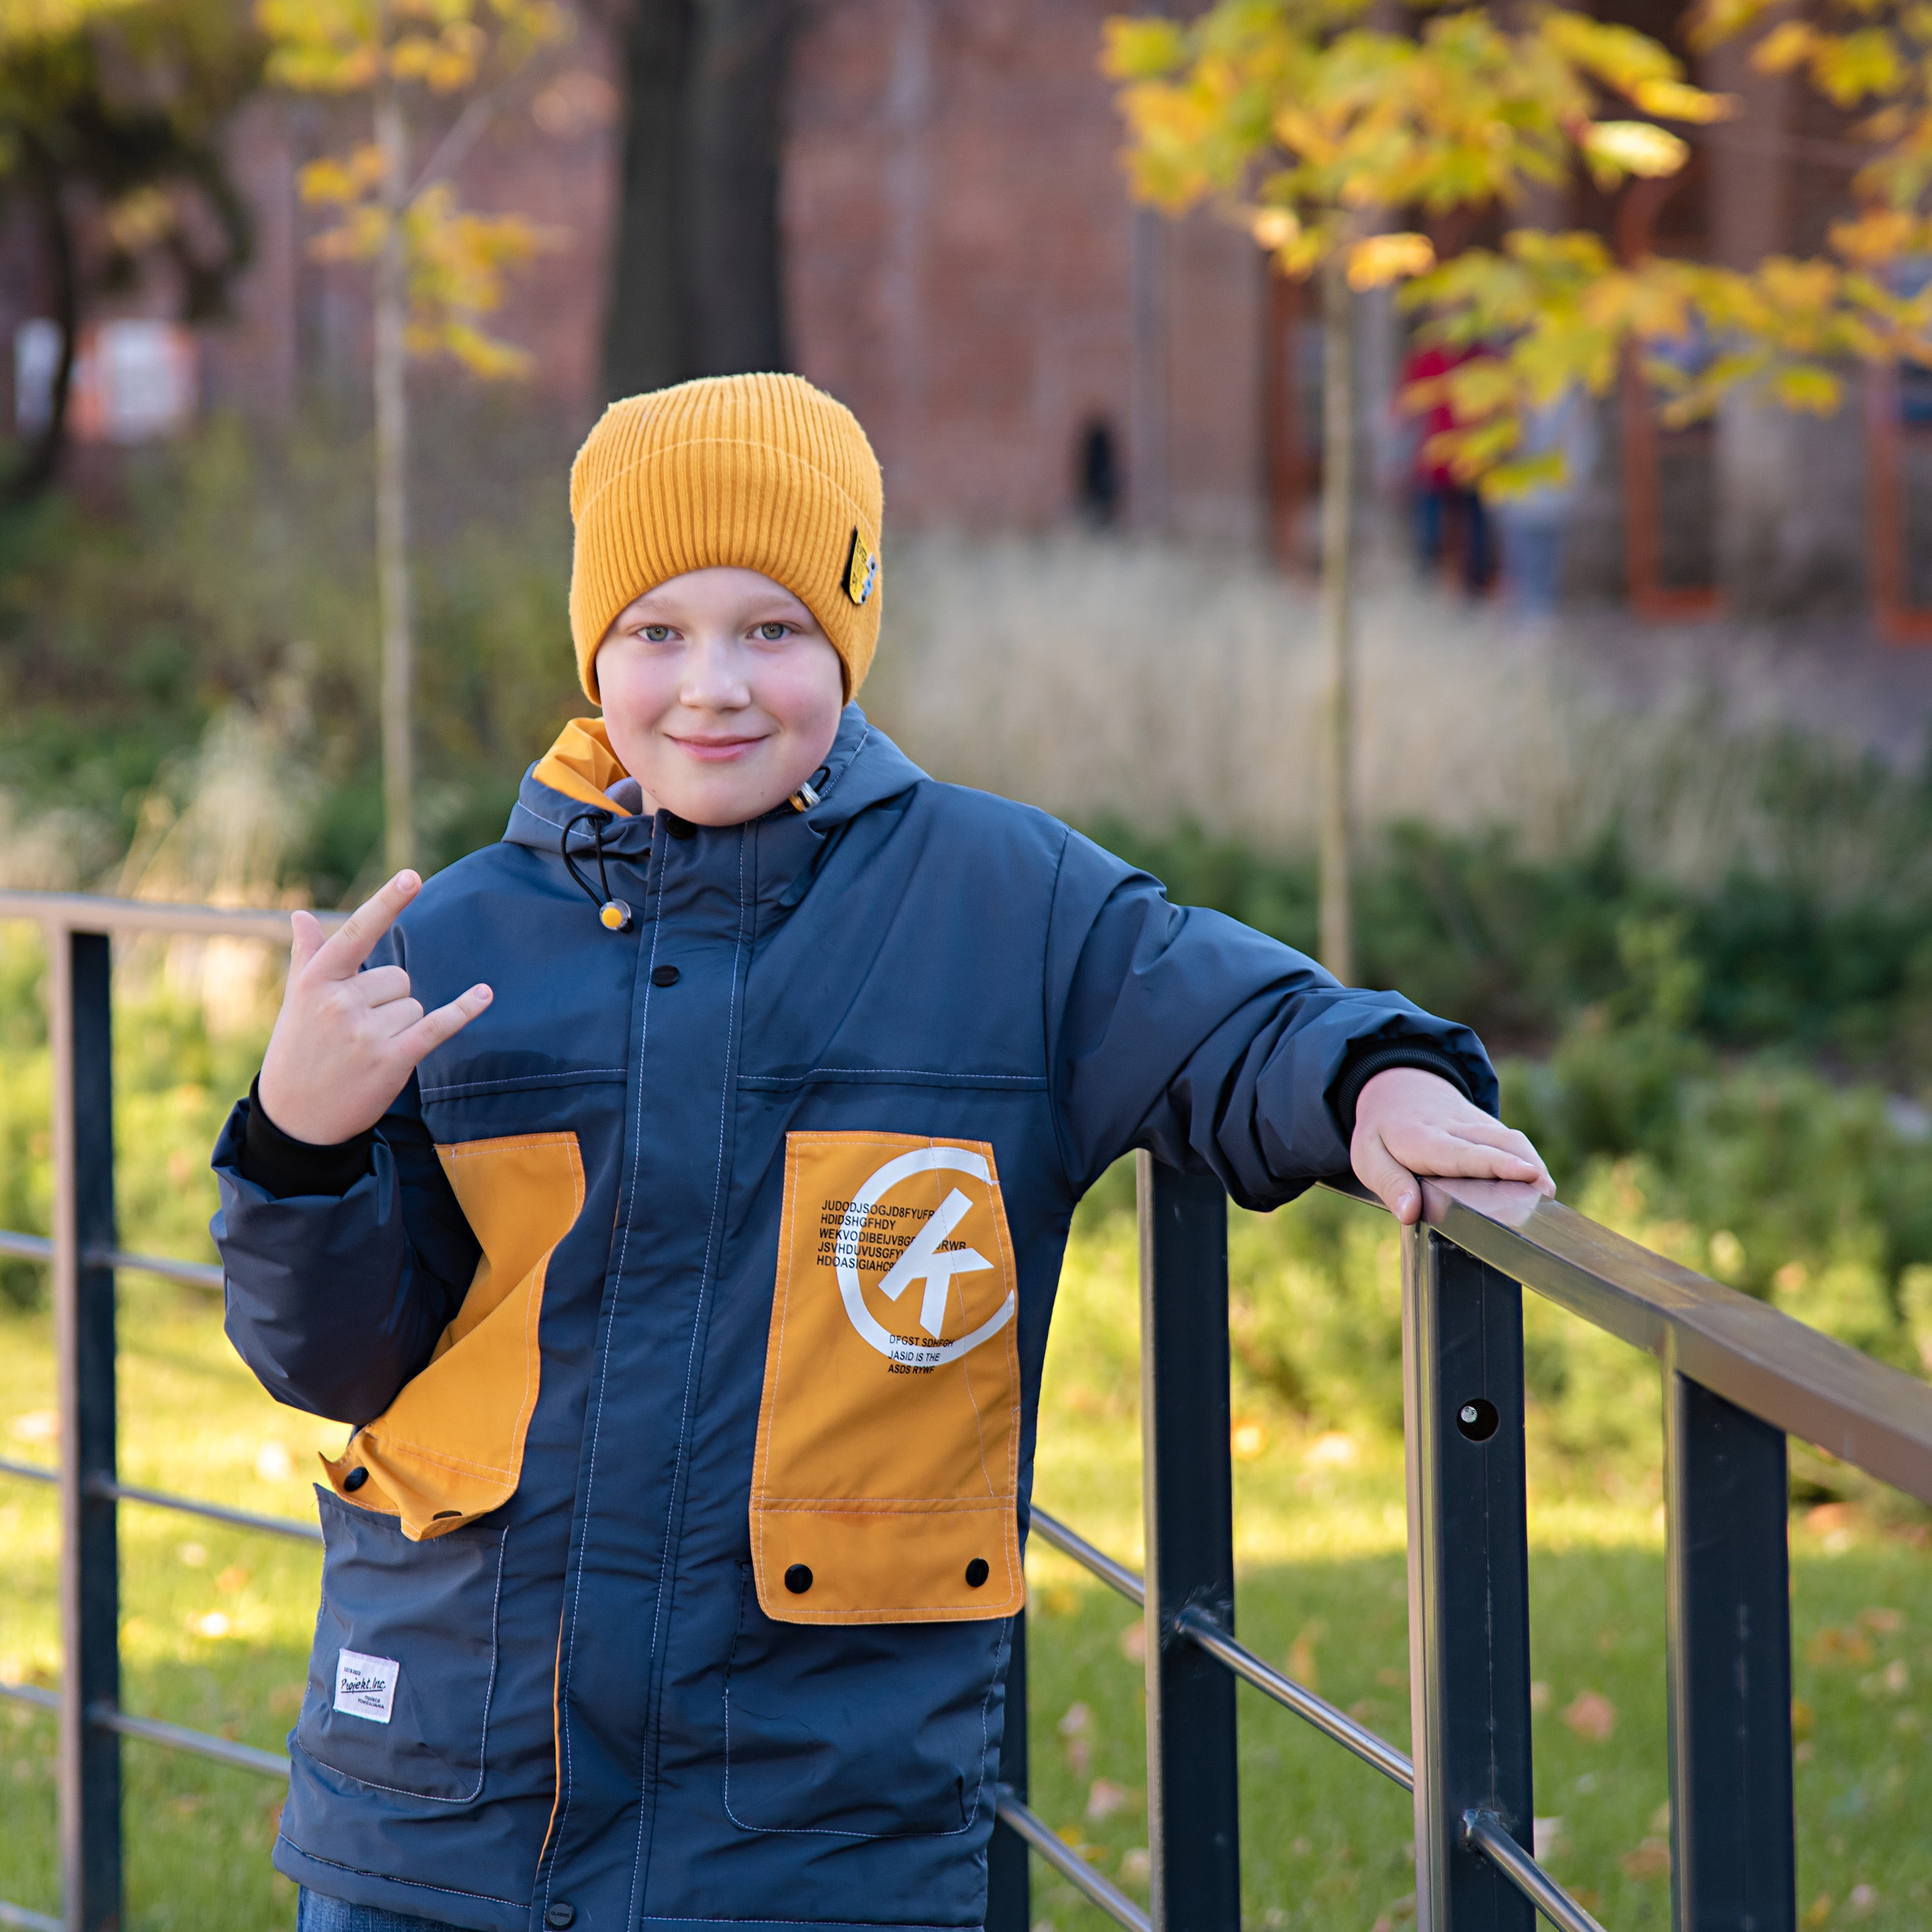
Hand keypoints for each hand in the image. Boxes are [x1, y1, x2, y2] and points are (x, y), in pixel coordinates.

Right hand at [255, 871, 491, 1145]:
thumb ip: (307, 955)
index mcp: (317, 981)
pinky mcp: (393, 1059)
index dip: (387, 904)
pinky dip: (463, 1010)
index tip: (413, 876)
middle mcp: (341, 1002)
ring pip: (416, 1004)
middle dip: (388, 1000)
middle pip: (399, 977)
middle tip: (357, 1031)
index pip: (358, 933)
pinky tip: (484, 994)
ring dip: (402, 1024)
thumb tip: (302, 915)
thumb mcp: (296, 1001)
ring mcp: (367, 1031)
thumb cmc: (298, 1051)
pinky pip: (438, 1024)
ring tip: (367, 1049)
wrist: (296, 1119)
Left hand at [1350, 1066, 1553, 1226]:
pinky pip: (1511, 1141)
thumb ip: (1390, 1184)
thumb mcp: (1368, 1158)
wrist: (1396, 1087)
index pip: (1462, 1153)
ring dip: (1533, 1164)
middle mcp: (1455, 1127)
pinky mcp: (1487, 1126)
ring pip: (1511, 1139)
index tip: (1527, 1174)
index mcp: (1423, 1138)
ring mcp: (1475, 1123)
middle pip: (1498, 1143)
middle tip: (1548, 1197)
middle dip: (1526, 1166)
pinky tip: (1540, 1187)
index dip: (1496, 1165)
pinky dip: (1528, 1161)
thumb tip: (1410, 1213)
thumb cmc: (1382, 1132)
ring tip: (1548, 1198)